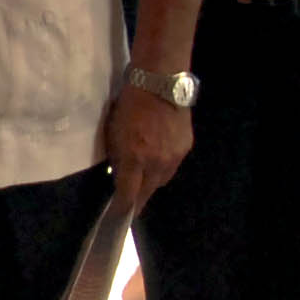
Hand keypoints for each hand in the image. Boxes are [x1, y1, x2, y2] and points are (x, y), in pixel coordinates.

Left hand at [109, 85, 191, 204]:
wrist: (159, 84)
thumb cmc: (129, 106)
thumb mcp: (113, 134)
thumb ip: (118, 159)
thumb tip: (120, 178)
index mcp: (134, 158)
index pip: (129, 194)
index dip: (123, 208)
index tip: (118, 215)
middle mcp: (156, 162)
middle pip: (147, 191)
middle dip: (138, 197)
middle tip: (131, 200)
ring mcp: (174, 156)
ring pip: (162, 180)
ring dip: (151, 182)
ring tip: (144, 179)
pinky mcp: (185, 148)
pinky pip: (172, 166)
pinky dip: (163, 167)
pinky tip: (157, 160)